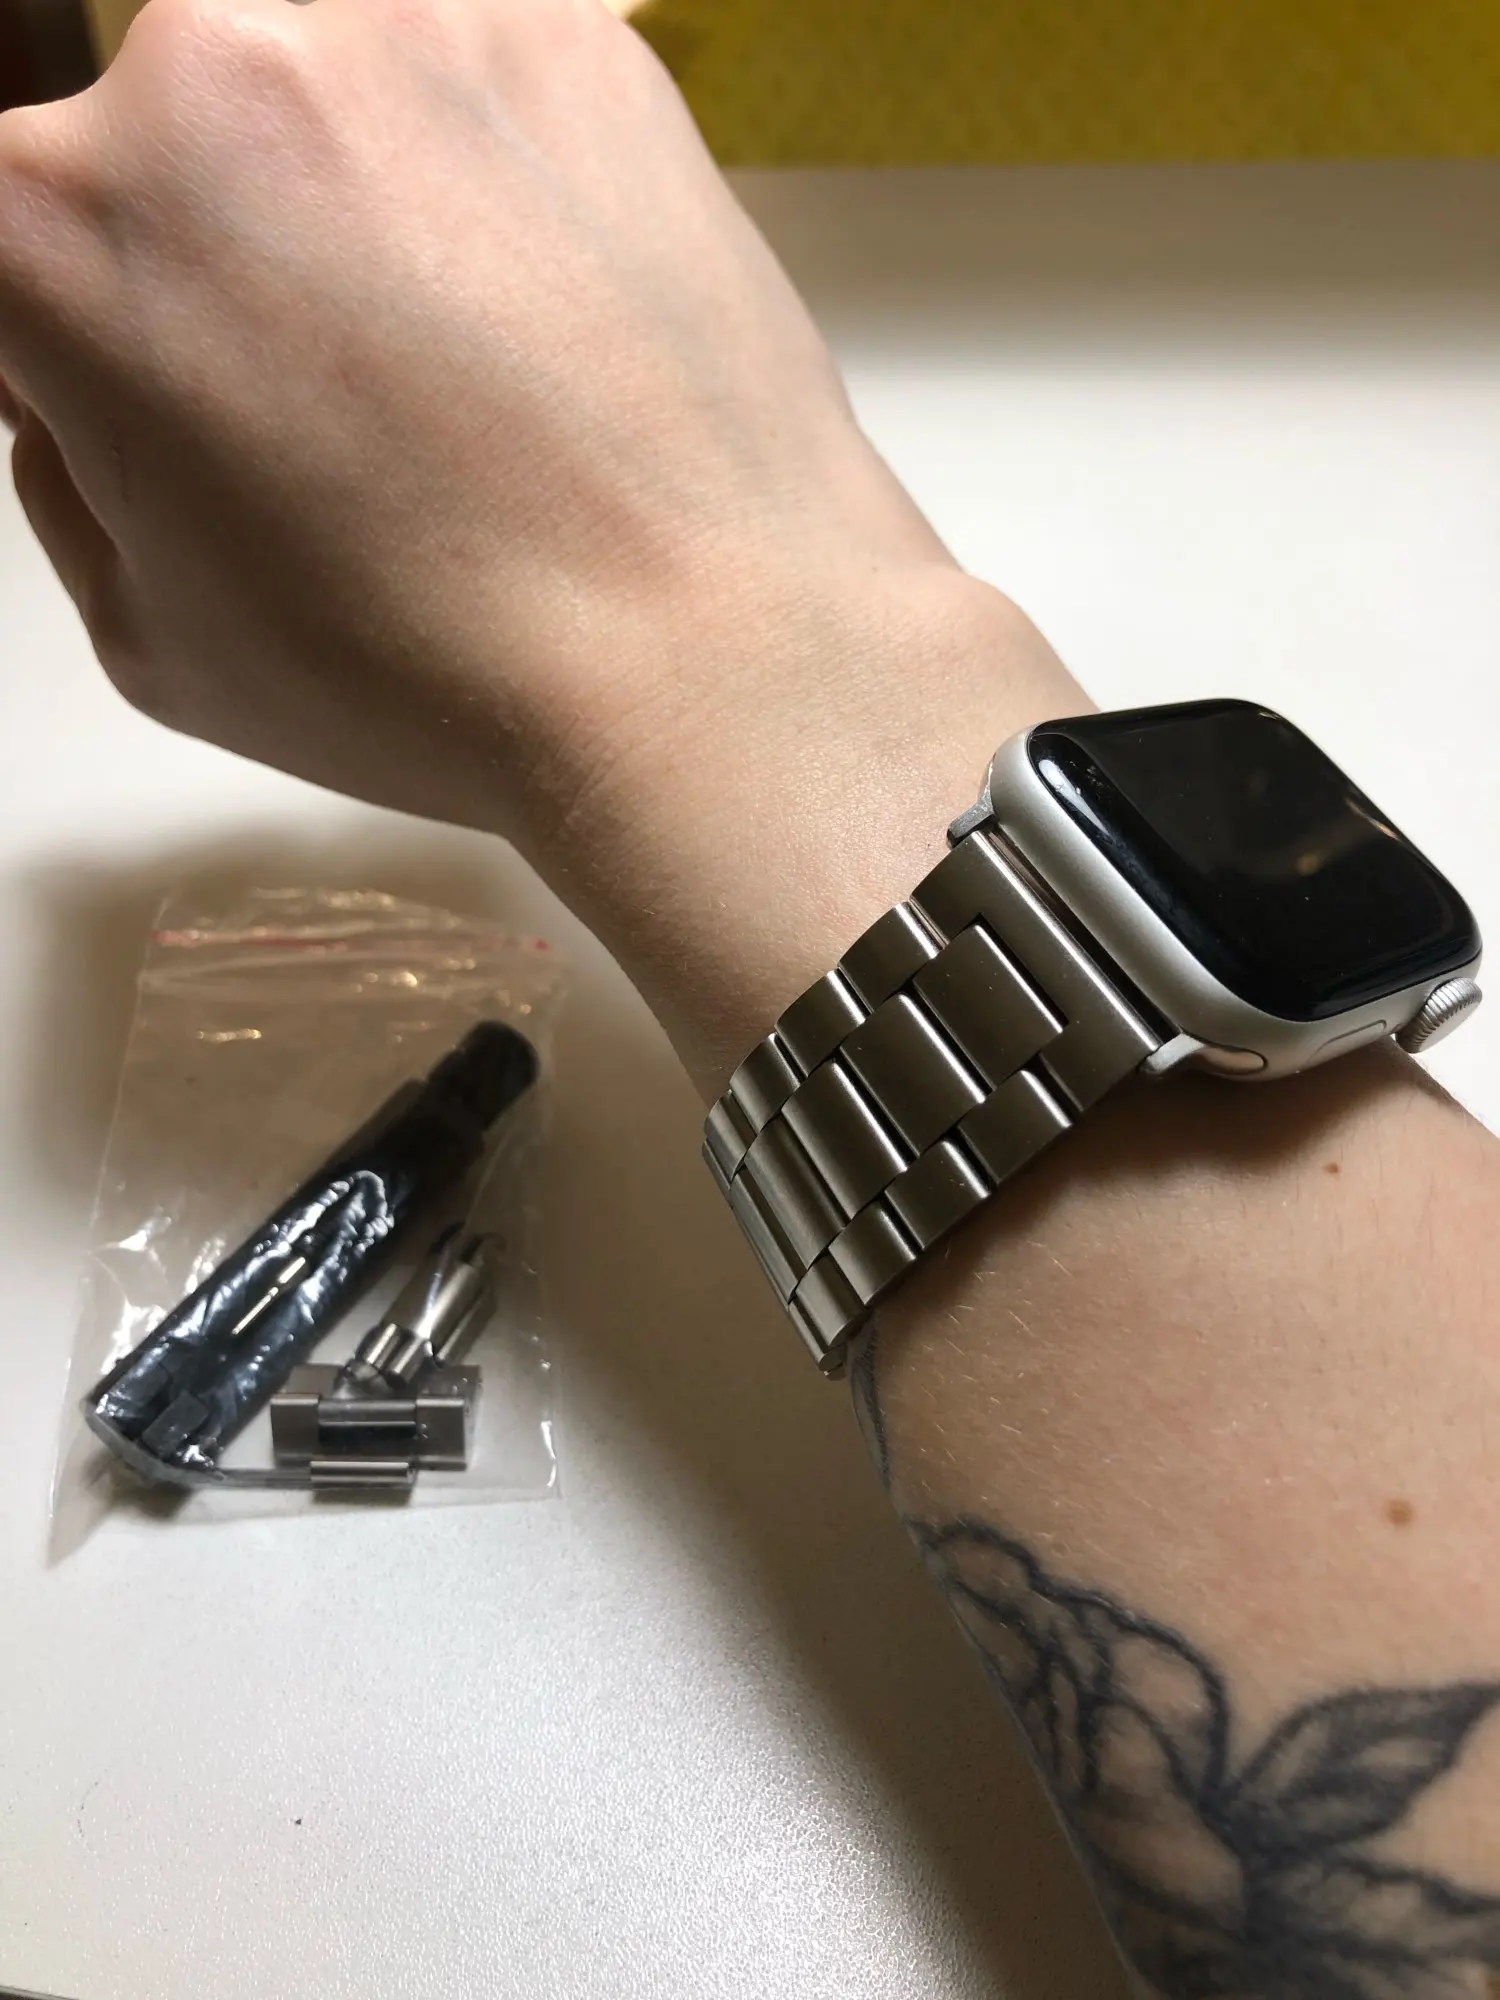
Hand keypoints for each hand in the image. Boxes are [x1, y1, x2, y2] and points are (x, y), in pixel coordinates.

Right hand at [0, 0, 1072, 1078]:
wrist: (705, 656)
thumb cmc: (440, 674)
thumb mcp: (154, 637)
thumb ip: (67, 465)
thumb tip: (79, 385)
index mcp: (57, 223)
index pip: (14, 215)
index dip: (78, 320)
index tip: (150, 381)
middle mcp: (211, 70)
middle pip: (167, 128)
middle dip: (219, 241)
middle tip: (330, 388)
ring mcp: (402, 25)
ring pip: (327, 86)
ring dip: (359, 191)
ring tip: (458, 358)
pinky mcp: (569, 32)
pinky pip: (479, 79)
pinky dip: (493, 172)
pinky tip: (544, 316)